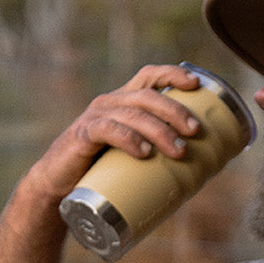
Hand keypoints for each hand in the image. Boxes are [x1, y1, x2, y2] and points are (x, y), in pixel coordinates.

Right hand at [30, 64, 203, 198]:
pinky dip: (128, 140)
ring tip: (179, 150)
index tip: (196, 83)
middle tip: (195, 131)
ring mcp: (95, 118)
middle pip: (147, 96)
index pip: (150, 76)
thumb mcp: (132, 158)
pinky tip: (144, 153)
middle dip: (175, 110)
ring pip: (132, 114)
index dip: (173, 74)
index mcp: (124, 102)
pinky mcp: (82, 137)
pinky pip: (107, 131)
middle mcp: (110, 103)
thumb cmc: (102, 173)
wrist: (59, 188)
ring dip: (159, 130)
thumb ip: (157, 156)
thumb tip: (204, 170)